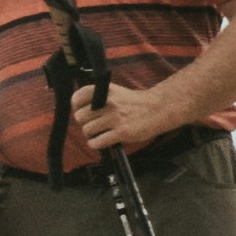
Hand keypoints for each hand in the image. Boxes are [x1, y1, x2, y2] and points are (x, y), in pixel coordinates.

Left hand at [68, 81, 182, 161]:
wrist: (158, 109)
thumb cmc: (134, 103)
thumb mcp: (116, 92)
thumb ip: (98, 98)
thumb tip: (78, 110)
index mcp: (106, 91)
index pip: (78, 98)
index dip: (77, 107)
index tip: (82, 111)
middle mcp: (109, 103)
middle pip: (80, 117)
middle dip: (84, 123)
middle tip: (93, 125)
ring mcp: (115, 118)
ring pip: (87, 130)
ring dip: (91, 135)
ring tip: (100, 134)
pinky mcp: (121, 132)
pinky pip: (97, 142)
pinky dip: (95, 144)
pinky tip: (101, 142)